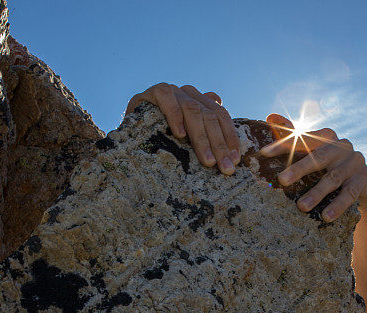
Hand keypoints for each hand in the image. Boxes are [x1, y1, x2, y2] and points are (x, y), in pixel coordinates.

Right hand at [126, 83, 240, 174]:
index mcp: (201, 101)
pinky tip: (180, 135)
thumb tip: (232, 141)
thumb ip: (207, 133)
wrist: (131, 129)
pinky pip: (167, 99)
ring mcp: (173, 91)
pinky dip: (175, 116)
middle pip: (209, 116)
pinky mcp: (154, 92)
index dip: (229, 137)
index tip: (235, 160)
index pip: (221, 116)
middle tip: (224, 168)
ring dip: (201, 138)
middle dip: (219, 144)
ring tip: (207, 160)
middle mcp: (189, 93)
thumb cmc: (163, 137)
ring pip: (192, 110)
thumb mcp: (188, 138)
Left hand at [259, 114, 366, 221]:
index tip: (264, 153)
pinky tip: (326, 216)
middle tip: (281, 180)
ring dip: (317, 193)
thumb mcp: (312, 154)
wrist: (362, 187)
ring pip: (333, 178)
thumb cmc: (329, 169)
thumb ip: (293, 138)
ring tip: (302, 207)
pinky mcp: (364, 180)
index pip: (304, 138)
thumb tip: (270, 117)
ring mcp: (355, 163)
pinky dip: (337, 205)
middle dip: (299, 168)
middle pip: (319, 156)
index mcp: (327, 137)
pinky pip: (350, 194)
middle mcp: (342, 146)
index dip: (284, 144)